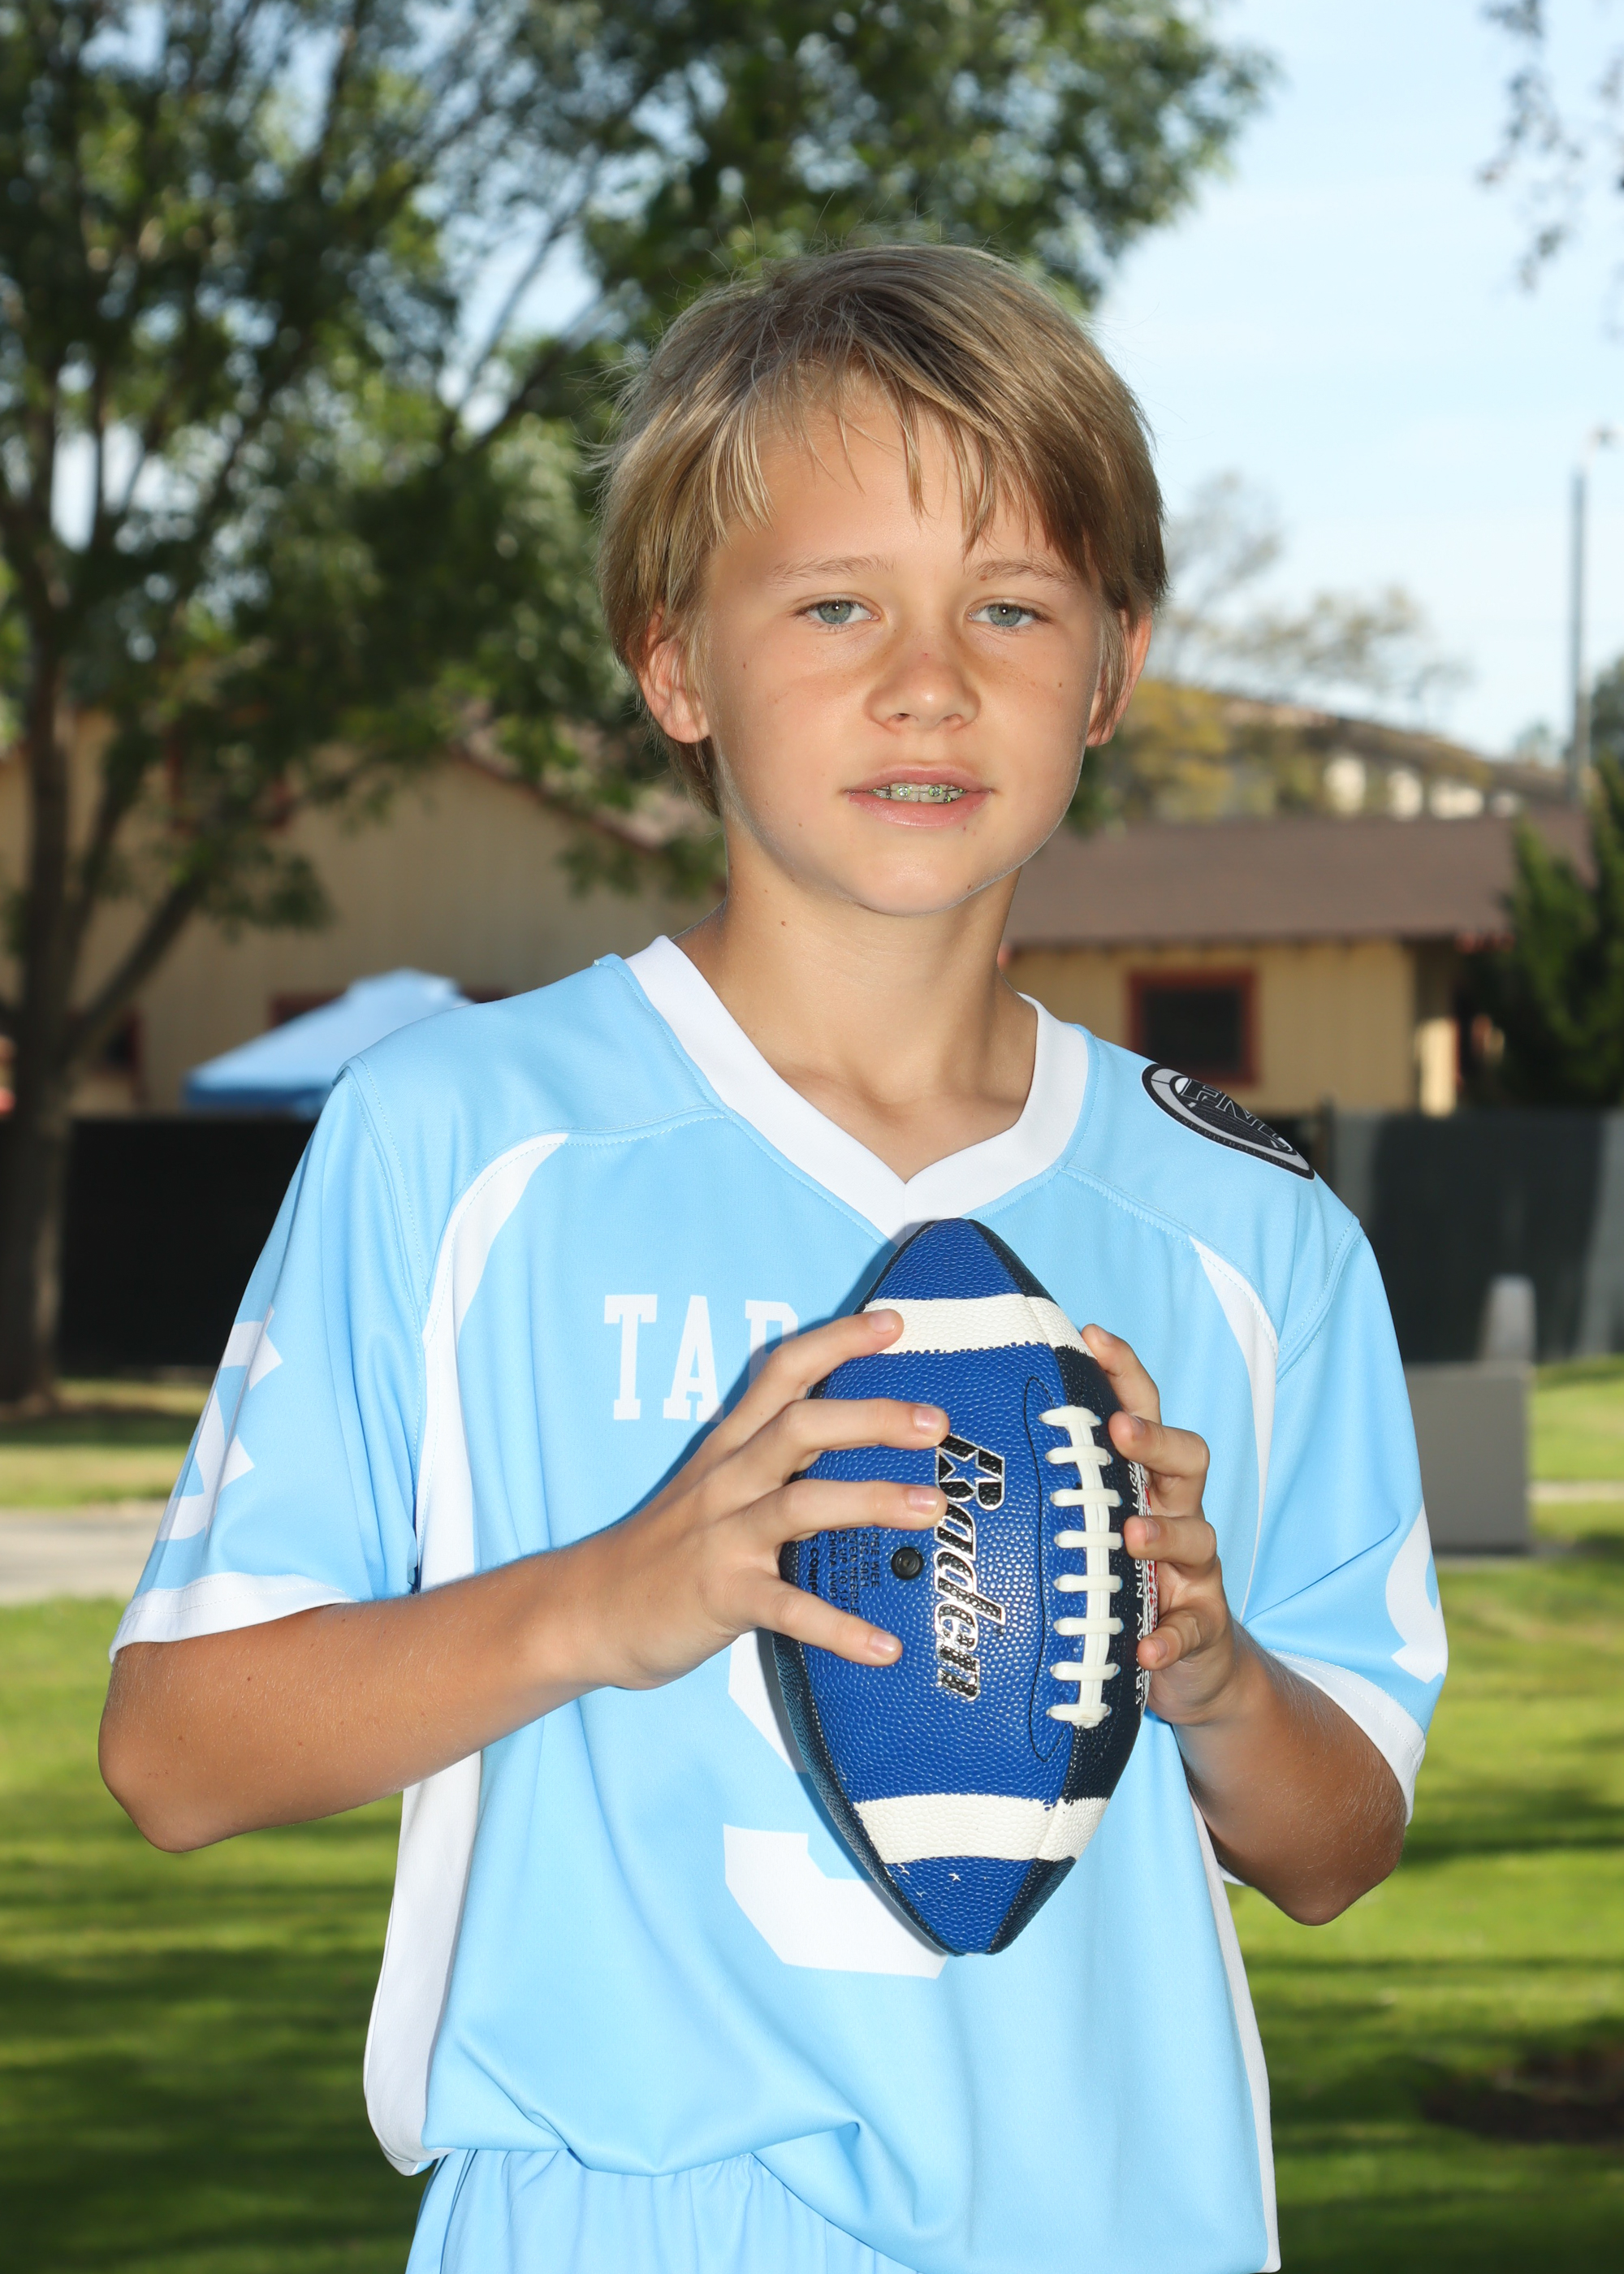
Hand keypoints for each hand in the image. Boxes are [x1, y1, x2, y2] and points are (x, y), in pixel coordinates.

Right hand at [564, 1308, 947, 1691]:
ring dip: (871, 1501)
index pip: (782, 1373)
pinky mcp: (722, 1596)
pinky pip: (788, 1609)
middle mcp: (728, 1482)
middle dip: (872, 1416)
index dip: (837, 1341)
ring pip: (801, 1504)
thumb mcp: (713, 1488)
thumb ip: (777, 1464)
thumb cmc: (665, 1551)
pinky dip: (839, 1629)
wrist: (586, 1611)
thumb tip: (859, 1444)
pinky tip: (885, 1648)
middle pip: (801, 1426)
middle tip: (936, 1422)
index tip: (893, 1323)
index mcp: (729, 1448)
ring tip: (932, 1507)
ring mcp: (723, 1538)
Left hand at [1080, 1324, 1240, 1725]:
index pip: (1141, 1412)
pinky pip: (1192, 1627)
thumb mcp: (1088, 1532)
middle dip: (1155, 1439)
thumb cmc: (1120, 1583)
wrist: (1189, 1666)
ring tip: (1132, 1536)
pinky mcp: (1202, 1626)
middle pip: (1187, 1457)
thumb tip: (965, 1453)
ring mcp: (1194, 1570)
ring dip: (1164, 1532)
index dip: (1125, 1372)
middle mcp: (1176, 1513)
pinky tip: (1147, 1646)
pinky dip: (1170, 1636)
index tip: (1093, 1335)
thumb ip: (1051, 1494)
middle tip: (1119, 1430)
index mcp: (1143, 1482)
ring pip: (1197, 1535)